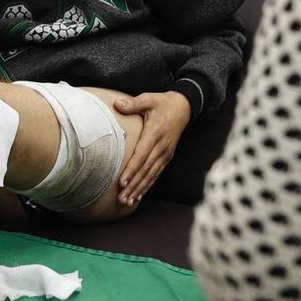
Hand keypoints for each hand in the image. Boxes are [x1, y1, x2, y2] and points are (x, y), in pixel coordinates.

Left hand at [114, 90, 191, 206]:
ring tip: (127, 201)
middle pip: (145, 170)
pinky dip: (147, 185)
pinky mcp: (167, 156)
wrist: (184, 107)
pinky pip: (156, 173)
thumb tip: (116, 104)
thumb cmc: (163, 103)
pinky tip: (139, 195)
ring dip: (139, 189)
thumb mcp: (149, 99)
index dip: (131, 170)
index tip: (122, 182)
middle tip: (121, 198)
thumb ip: (133, 104)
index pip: (141, 155)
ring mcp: (166, 153)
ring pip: (151, 175)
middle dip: (133, 185)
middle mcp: (161, 146)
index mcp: (155, 133)